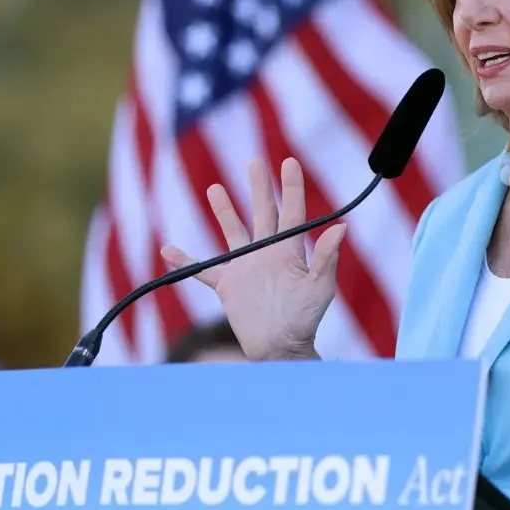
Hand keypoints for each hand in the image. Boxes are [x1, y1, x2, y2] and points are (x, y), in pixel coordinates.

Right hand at [160, 157, 345, 360]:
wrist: (281, 348)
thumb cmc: (306, 319)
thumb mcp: (320, 288)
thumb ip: (326, 258)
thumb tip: (340, 228)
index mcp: (290, 251)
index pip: (292, 212)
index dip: (291, 186)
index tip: (289, 161)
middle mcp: (267, 253)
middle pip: (263, 213)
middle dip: (259, 187)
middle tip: (255, 161)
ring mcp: (246, 267)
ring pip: (233, 232)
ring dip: (225, 211)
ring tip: (214, 188)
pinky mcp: (228, 285)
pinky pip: (203, 270)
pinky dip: (185, 262)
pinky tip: (169, 250)